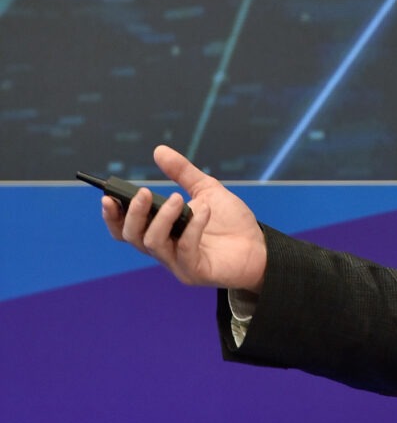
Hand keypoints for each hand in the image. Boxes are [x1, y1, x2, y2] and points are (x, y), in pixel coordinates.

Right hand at [102, 145, 266, 292]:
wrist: (260, 246)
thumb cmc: (232, 222)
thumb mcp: (206, 190)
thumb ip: (183, 173)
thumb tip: (159, 150)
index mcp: (161, 232)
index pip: (125, 229)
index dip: (113, 216)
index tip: (109, 197)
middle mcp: (165, 250)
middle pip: (132, 236)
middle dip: (134, 213)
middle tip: (144, 193)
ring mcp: (178, 263)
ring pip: (152, 243)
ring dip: (162, 218)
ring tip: (178, 198)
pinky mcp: (195, 272)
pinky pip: (185, 250)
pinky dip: (192, 228)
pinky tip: (204, 211)